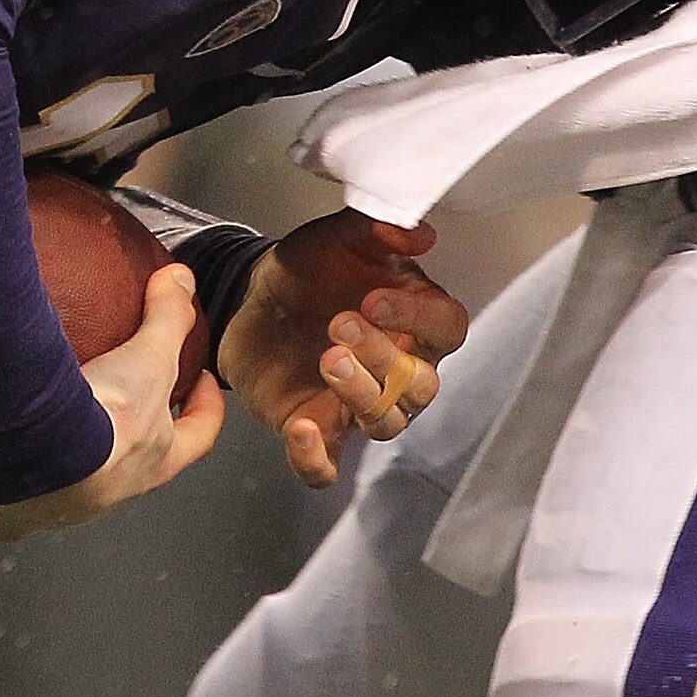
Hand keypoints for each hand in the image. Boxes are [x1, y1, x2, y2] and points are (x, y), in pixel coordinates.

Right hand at [0, 264, 220, 540]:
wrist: (43, 459)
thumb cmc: (104, 416)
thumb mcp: (147, 357)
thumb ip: (168, 318)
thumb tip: (182, 280)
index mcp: (150, 463)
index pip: (197, 437)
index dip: (205, 409)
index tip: (202, 383)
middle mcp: (105, 495)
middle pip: (125, 474)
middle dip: (124, 447)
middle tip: (111, 406)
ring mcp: (53, 512)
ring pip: (51, 495)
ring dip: (44, 475)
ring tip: (19, 443)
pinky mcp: (1, 519)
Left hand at [218, 212, 467, 486]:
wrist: (250, 298)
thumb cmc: (311, 270)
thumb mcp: (338, 239)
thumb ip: (377, 230)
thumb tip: (419, 233)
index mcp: (416, 322)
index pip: (446, 329)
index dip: (419, 317)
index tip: (376, 297)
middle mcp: (398, 372)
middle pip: (419, 384)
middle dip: (385, 357)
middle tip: (341, 324)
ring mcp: (358, 407)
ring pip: (385, 422)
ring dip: (361, 395)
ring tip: (329, 359)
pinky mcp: (317, 432)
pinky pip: (326, 467)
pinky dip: (316, 459)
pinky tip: (301, 431)